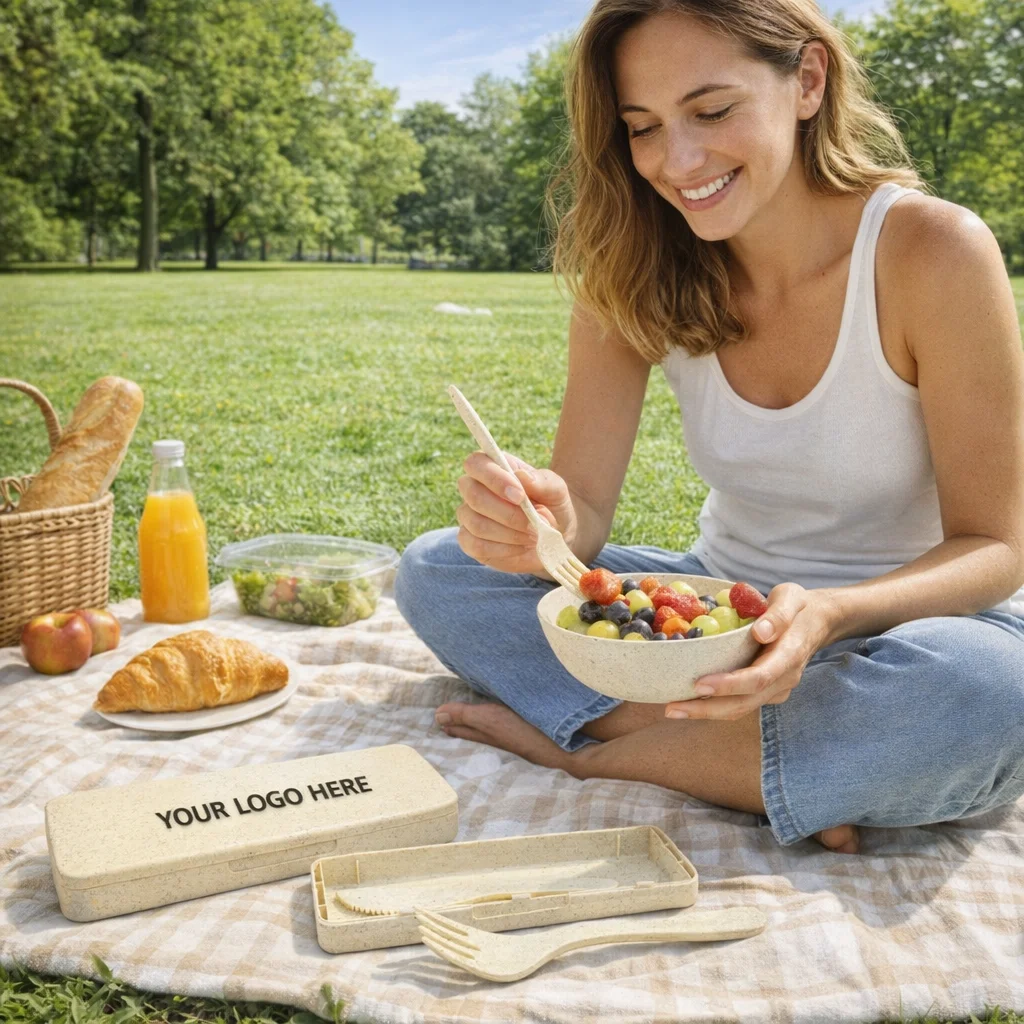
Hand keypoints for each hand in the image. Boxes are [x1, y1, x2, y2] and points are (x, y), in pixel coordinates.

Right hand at [455, 451, 577, 575]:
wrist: (556, 536)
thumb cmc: (552, 506)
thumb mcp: (556, 490)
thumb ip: (542, 481)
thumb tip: (522, 476)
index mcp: (493, 468)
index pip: (475, 463)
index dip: (494, 478)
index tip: (520, 496)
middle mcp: (474, 489)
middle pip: (473, 495)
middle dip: (507, 513)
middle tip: (533, 522)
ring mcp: (469, 516)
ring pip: (477, 524)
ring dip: (511, 533)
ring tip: (533, 535)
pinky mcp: (470, 542)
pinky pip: (477, 546)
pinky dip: (505, 549)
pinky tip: (521, 546)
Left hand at [664, 583, 840, 720]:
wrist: (817, 622)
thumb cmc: (798, 606)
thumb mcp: (791, 598)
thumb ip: (778, 614)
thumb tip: (760, 632)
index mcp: (789, 656)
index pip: (758, 678)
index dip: (729, 685)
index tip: (699, 685)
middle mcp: (783, 679)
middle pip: (745, 702)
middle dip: (708, 709)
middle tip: (672, 708)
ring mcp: (776, 690)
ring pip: (741, 708)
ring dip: (706, 713)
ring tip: (672, 709)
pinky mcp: (767, 692)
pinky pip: (741, 704)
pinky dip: (715, 706)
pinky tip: (689, 702)